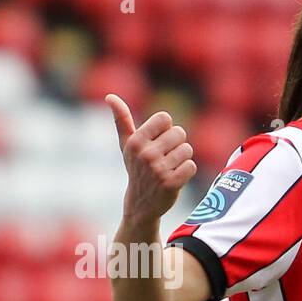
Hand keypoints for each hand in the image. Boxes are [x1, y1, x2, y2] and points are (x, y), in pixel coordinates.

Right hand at [106, 93, 196, 222]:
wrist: (141, 204)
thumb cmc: (136, 168)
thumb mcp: (127, 145)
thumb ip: (121, 119)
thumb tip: (110, 97)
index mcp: (135, 141)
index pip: (165, 118)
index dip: (166, 129)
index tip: (157, 142)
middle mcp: (145, 154)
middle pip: (179, 132)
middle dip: (176, 144)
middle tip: (165, 158)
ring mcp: (158, 170)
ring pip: (187, 150)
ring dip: (182, 159)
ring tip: (169, 168)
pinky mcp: (171, 184)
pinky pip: (191, 166)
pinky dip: (187, 171)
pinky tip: (175, 178)